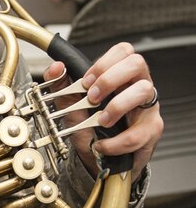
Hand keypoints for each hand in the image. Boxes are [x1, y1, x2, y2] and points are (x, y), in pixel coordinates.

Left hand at [44, 41, 162, 181]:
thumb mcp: (71, 103)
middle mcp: (137, 85)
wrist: (97, 157)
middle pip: (136, 63)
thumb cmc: (90, 126)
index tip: (85, 81)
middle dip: (109, 78)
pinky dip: (116, 142)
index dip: (103, 62)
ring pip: (144, 90)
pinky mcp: (151, 130)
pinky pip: (139, 133)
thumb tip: (56, 67)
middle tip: (92, 97)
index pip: (122, 51)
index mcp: (120, 75)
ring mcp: (147, 106)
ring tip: (101, 121)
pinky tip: (102, 145)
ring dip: (117, 105)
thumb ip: (60, 84)